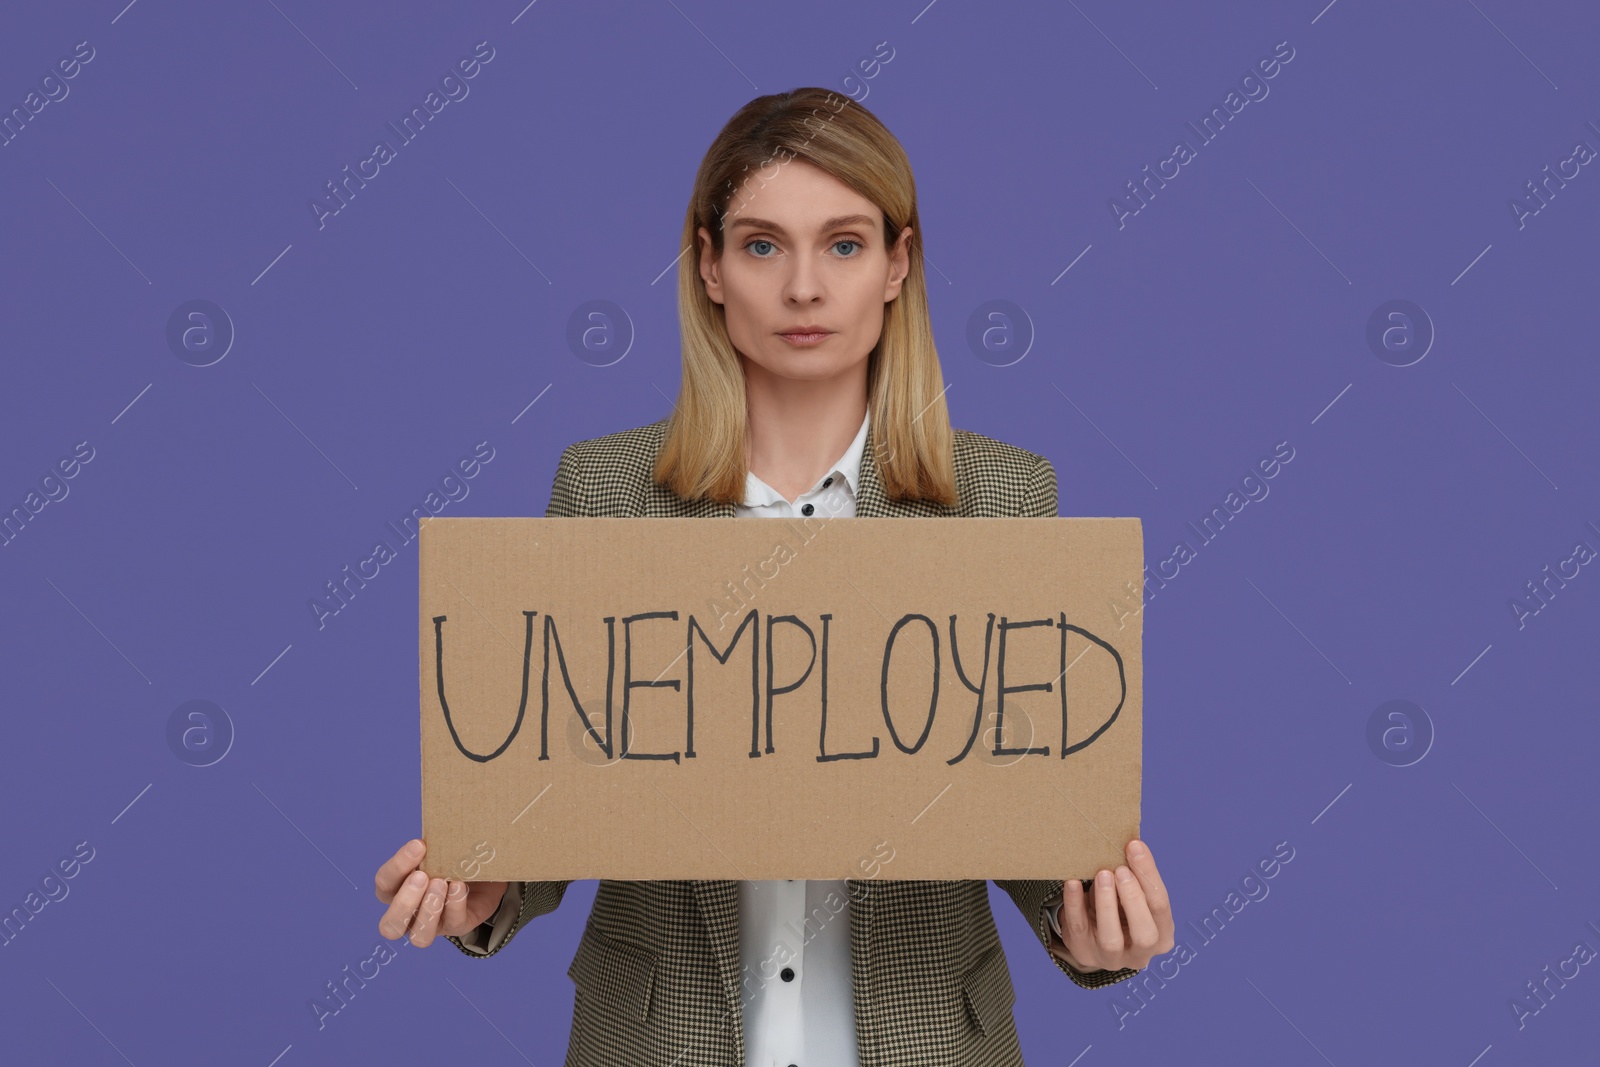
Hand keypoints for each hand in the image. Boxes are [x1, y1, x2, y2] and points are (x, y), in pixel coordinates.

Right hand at [374, 839, 508, 947]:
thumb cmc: (451, 856)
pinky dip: (455, 905)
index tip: (419, 845)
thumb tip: (436, 826)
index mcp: (396, 890)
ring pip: (419, 938)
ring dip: (429, 910)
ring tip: (442, 883)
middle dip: (405, 901)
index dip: (398, 866)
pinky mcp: (457, 927)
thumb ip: (431, 845)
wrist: (485, 868)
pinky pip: (453, 924)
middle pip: (390, 926)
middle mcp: (409, 914)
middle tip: (422, 876)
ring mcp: (432, 926)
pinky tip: (459, 886)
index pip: (384, 883)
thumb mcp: (438, 848)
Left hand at [1052, 839, 1173, 972]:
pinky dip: (1075, 904)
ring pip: (1111, 939)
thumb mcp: (1133, 896)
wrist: (1094, 935)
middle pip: (1145, 933)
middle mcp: (1141, 954)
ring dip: (1106, 904)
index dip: (1148, 875)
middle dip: (1133, 899)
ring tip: (1101, 874)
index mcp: (1161, 936)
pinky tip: (1072, 883)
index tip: (1135, 847)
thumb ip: (1135, 878)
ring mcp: (1112, 958)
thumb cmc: (1121, 908)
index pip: (1160, 906)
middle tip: (1120, 870)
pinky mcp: (1084, 952)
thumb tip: (1130, 844)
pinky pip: (1079, 928)